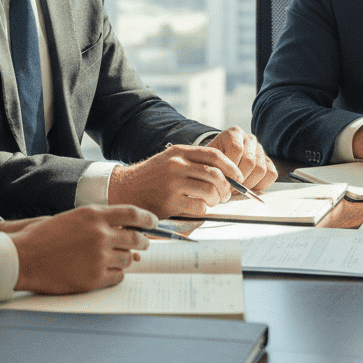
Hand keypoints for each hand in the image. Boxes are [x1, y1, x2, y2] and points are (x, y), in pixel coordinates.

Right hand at [0, 205, 156, 294]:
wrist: (24, 257)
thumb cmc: (45, 237)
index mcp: (94, 215)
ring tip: (120, 259)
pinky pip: (118, 277)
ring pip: (128, 260)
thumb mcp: (74, 219)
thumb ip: (99, 223)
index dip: (147, 218)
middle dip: (142, 242)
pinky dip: (117, 274)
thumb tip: (125, 232)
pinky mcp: (95, 278)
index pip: (132, 213)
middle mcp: (101, 234)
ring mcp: (99, 257)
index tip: (153, 222)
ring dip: (127, 259)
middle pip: (135, 238)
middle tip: (143, 244)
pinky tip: (108, 272)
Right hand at [107, 145, 243, 217]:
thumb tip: (225, 173)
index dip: (231, 167)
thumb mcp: (170, 159)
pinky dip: (203, 211)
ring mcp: (173, 183)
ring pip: (209, 191)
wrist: (125, 189)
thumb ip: (193, 162)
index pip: (214, 155)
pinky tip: (197, 209)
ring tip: (211, 203)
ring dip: (215, 200)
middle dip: (226, 187)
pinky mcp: (169, 202)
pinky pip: (199, 208)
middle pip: (215, 174)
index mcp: (179, 151)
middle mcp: (176, 164)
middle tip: (225, 195)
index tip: (238, 177)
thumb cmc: (152, 177)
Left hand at [204, 126, 277, 192]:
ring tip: (238, 188)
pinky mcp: (268, 160)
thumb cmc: (213, 161)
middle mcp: (249, 138)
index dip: (230, 168)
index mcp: (233, 133)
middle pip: (250, 161)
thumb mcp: (208, 159)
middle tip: (230, 189)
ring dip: (249, 183)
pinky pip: (271, 174)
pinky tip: (249, 186)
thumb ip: (213, 166)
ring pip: (261, 169)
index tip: (223, 180)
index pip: (236, 149)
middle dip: (239, 179)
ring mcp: (260, 149)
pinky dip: (261, 184)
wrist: (220, 159)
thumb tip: (223, 181)